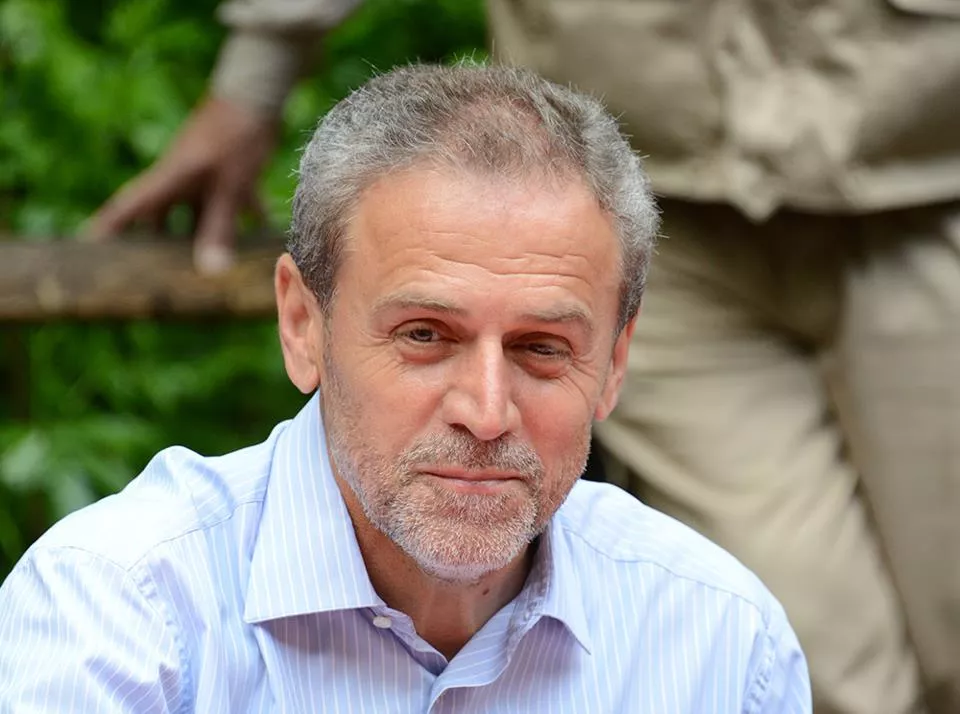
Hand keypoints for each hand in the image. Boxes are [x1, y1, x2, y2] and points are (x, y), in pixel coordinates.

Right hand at [86, 97, 278, 273]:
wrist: (258, 92)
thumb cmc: (235, 136)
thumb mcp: (228, 186)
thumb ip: (219, 226)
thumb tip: (209, 271)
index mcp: (169, 179)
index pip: (130, 206)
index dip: (109, 226)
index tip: (89, 246)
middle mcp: (182, 179)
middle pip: (162, 216)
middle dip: (158, 243)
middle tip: (152, 270)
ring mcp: (205, 175)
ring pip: (198, 213)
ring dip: (202, 237)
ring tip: (205, 268)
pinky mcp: (231, 172)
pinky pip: (234, 203)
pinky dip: (244, 220)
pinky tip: (260, 240)